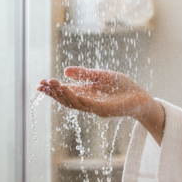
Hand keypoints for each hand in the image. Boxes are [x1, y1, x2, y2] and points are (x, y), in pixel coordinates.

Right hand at [37, 67, 164, 140]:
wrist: (141, 98)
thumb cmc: (122, 87)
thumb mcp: (101, 76)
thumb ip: (85, 74)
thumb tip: (65, 71)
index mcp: (86, 94)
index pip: (65, 92)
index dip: (53, 89)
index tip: (41, 83)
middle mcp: (87, 102)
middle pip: (66, 99)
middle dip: (53, 93)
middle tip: (41, 85)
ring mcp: (94, 108)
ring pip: (74, 103)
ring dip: (62, 95)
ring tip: (52, 85)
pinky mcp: (103, 110)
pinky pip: (86, 104)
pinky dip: (76, 98)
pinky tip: (68, 90)